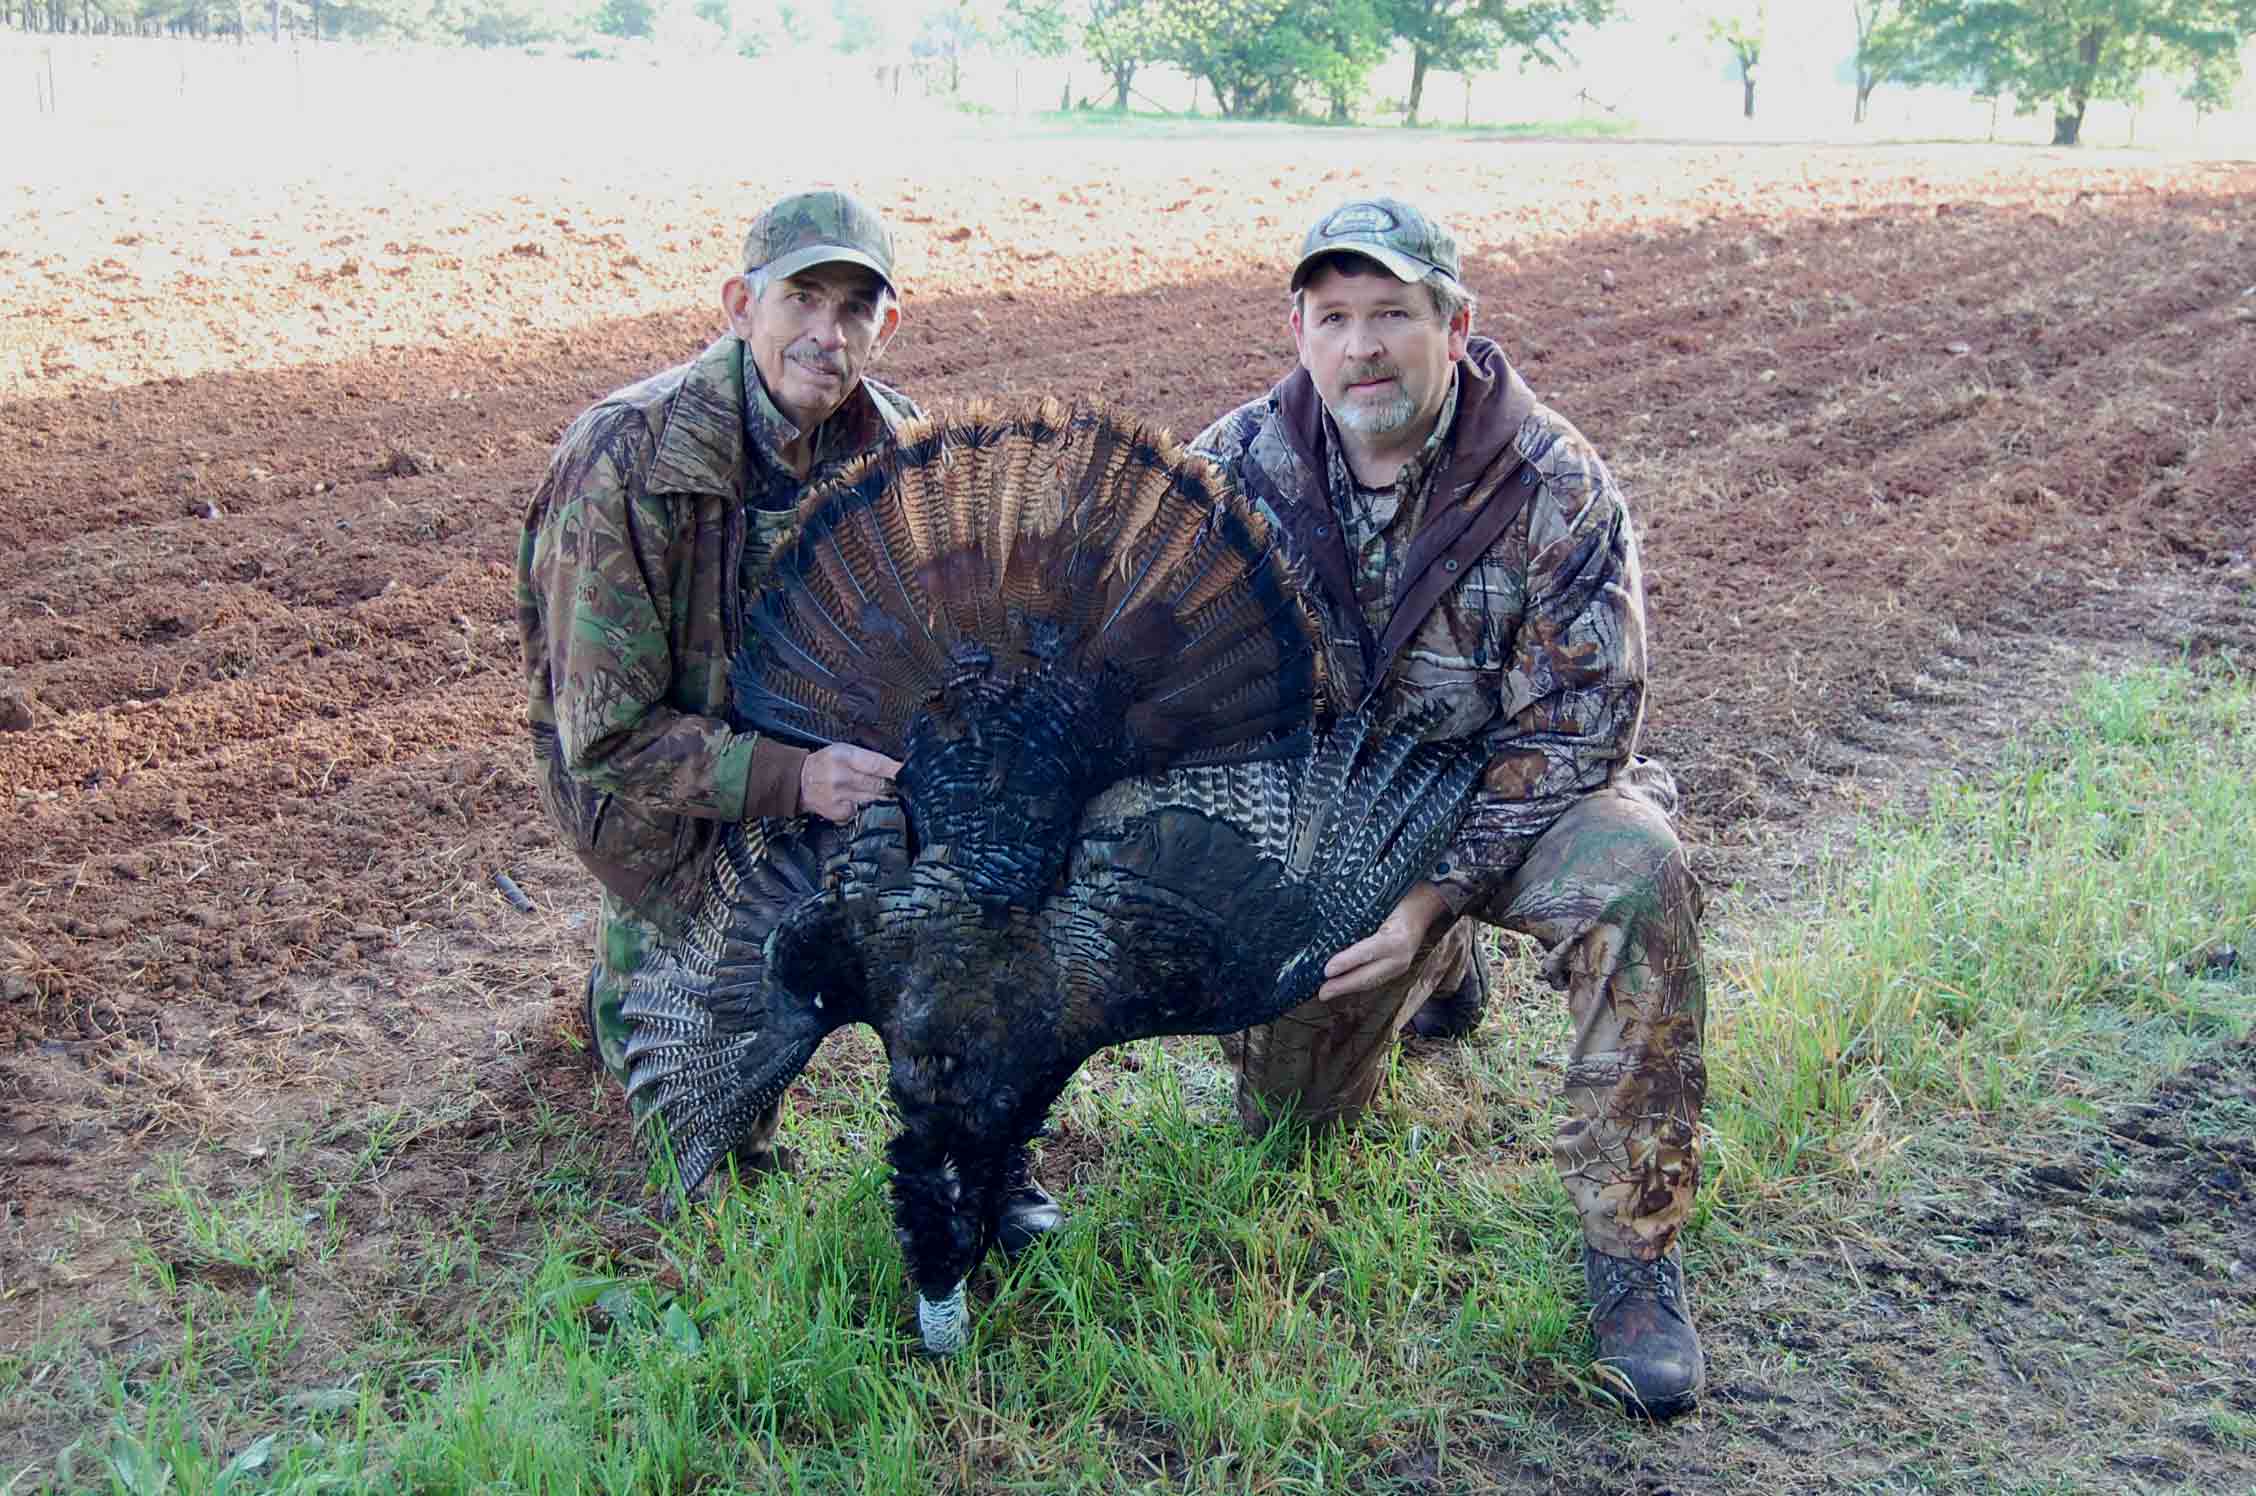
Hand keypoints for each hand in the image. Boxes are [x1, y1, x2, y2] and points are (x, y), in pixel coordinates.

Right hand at [799, 743, 901, 822]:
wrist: (799, 782)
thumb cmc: (824, 763)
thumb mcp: (842, 750)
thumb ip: (866, 757)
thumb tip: (893, 768)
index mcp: (843, 756)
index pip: (875, 764)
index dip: (894, 769)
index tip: (907, 773)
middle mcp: (842, 777)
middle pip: (878, 785)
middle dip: (890, 785)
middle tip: (896, 784)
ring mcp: (841, 798)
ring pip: (874, 799)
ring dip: (880, 796)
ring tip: (878, 791)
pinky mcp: (840, 813)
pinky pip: (863, 811)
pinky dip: (866, 807)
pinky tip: (858, 800)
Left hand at [1317, 881, 1449, 1000]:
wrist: (1425, 907)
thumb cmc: (1400, 899)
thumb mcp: (1380, 904)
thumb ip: (1359, 918)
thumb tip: (1330, 931)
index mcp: (1396, 937)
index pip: (1367, 952)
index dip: (1346, 962)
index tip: (1326, 971)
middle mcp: (1401, 955)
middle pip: (1369, 975)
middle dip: (1343, 985)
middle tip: (1322, 993)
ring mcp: (1402, 964)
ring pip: (1372, 981)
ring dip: (1349, 988)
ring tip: (1328, 992)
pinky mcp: (1400, 968)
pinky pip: (1377, 979)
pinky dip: (1359, 984)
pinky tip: (1345, 985)